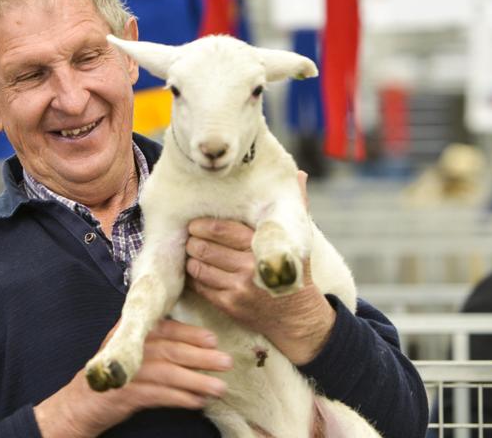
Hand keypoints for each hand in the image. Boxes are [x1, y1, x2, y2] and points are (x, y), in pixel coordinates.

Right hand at [34, 319, 231, 437]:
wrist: (80, 404)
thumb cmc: (112, 378)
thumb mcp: (131, 355)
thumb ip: (155, 346)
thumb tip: (197, 349)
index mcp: (130, 334)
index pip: (164, 328)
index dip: (190, 333)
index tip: (213, 339)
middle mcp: (127, 348)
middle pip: (170, 349)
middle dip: (201, 356)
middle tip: (226, 362)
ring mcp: (125, 371)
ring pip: (167, 372)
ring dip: (196, 380)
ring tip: (218, 387)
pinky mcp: (124, 394)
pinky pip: (158, 395)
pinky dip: (180, 398)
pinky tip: (197, 402)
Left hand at [184, 172, 335, 364]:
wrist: (298, 316)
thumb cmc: (295, 270)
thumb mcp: (298, 239)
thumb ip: (296, 206)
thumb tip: (301, 175)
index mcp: (262, 245)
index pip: (221, 229)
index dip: (202, 225)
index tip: (196, 223)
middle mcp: (249, 266)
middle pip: (205, 247)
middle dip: (192, 240)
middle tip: (189, 236)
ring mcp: (238, 288)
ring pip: (199, 267)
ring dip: (191, 258)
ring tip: (191, 251)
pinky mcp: (230, 305)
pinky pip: (201, 287)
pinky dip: (194, 277)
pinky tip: (196, 270)